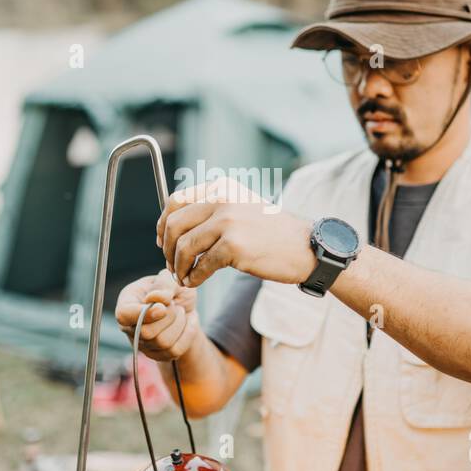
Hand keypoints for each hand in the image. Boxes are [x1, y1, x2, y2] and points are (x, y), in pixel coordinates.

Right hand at [114, 268, 200, 360]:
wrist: (184, 307)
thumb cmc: (172, 290)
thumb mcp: (170, 279)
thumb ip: (163, 284)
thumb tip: (156, 298)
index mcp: (127, 302)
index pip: (124, 315)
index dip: (144, 314)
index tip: (163, 307)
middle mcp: (130, 326)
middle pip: (146, 333)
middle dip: (169, 317)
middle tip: (175, 305)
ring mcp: (143, 343)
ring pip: (163, 343)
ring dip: (179, 324)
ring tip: (181, 312)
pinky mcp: (158, 355)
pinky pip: (175, 351)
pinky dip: (188, 334)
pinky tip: (189, 323)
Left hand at [156, 176, 313, 287]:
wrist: (306, 246)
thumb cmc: (272, 233)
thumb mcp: (241, 207)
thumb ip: (212, 210)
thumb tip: (174, 226)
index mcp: (221, 188)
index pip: (176, 201)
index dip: (163, 224)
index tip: (163, 243)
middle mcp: (222, 200)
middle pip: (175, 224)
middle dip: (167, 249)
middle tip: (172, 265)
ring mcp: (228, 222)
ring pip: (184, 247)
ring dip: (178, 266)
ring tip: (183, 277)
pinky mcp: (234, 246)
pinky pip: (201, 265)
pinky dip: (193, 277)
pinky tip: (196, 281)